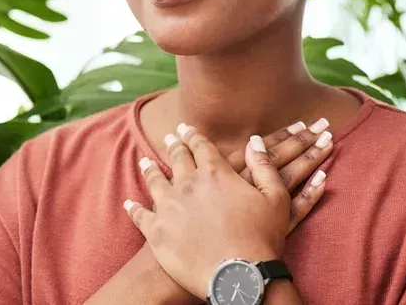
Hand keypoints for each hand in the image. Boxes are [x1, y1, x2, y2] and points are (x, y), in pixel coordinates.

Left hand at [124, 123, 329, 297]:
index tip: (186, 128)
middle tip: (170, 138)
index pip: (201, 146)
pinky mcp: (156, 231)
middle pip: (177, 159)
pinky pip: (140, 215)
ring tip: (145, 162)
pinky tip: (130, 204)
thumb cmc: (261, 238)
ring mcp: (169, 207)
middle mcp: (188, 184)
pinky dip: (134, 209)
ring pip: (155, 181)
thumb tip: (255, 141)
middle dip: (174, 146)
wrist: (238, 277)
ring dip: (151, 170)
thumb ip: (264, 165)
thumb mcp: (275, 197)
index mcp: (215, 173)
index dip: (193, 135)